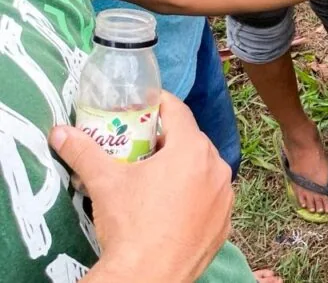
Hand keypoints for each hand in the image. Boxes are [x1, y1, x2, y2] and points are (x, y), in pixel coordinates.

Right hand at [52, 92, 232, 282]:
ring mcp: (225, 197)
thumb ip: (84, 152)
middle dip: (169, 140)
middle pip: (192, 141)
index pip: (178, 111)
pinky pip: (212, 199)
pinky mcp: (225, 223)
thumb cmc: (129, 224)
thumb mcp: (104, 183)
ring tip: (158, 179)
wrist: (146, 279)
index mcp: (191, 149)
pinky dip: (197, 197)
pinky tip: (175, 207)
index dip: (160, 104)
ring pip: (205, 170)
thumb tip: (60, 132)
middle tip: (143, 147)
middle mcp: (216, 167)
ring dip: (186, 169)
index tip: (145, 105)